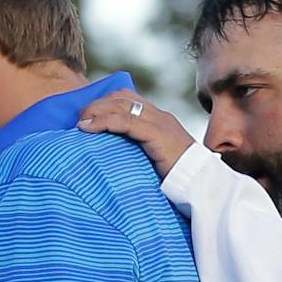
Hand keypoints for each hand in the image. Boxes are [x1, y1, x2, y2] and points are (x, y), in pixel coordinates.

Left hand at [76, 90, 198, 180]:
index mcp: (159, 120)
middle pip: (121, 98)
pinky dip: (103, 122)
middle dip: (97, 105)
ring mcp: (158, 123)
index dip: (106, 102)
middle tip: (80, 119)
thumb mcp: (156, 160)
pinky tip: (88, 128)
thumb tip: (116, 158)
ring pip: (120, 105)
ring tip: (81, 123)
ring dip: (96, 111)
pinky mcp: (156, 134)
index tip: (89, 115)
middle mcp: (158, 116)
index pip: (128, 99)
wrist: (201, 183)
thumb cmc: (178, 178)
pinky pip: (124, 121)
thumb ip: (141, 152)